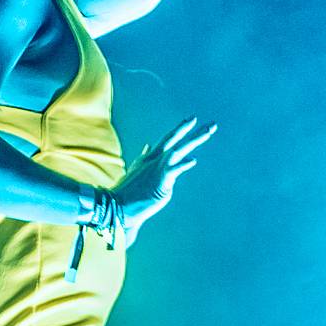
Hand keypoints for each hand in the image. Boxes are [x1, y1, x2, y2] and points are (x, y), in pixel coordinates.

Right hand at [107, 118, 218, 233]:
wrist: (117, 205)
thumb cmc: (127, 191)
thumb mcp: (135, 169)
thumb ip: (143, 157)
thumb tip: (148, 146)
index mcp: (150, 157)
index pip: (167, 139)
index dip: (180, 129)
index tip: (191, 121)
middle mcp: (154, 159)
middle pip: (174, 138)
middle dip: (189, 129)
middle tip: (208, 124)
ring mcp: (157, 168)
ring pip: (179, 149)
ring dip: (195, 140)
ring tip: (208, 131)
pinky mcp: (160, 180)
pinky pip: (173, 170)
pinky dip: (183, 165)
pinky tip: (193, 161)